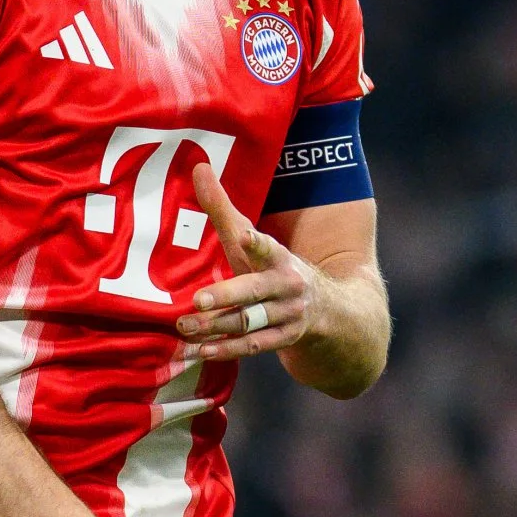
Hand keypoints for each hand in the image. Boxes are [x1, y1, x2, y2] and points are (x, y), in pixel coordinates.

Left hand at [176, 162, 315, 361]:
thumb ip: (223, 209)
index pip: (266, 247)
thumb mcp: (251, 241)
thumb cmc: (273, 269)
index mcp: (277, 256)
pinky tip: (203, 351)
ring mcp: (287, 315)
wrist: (329, 310)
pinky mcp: (284, 339)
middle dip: (227, 295)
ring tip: (187, 327)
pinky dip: (228, 349)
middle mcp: (285, 285)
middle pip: (254, 290)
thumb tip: (198, 166)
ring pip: (250, 321)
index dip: (255, 242)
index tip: (244, 236)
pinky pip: (254, 346)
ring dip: (217, 326)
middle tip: (198, 300)